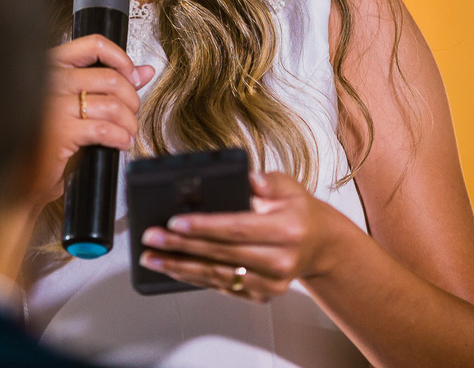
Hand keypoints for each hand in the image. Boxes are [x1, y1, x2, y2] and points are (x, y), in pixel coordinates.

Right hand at [35, 34, 154, 203]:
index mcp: (49, 67)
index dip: (121, 59)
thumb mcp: (75, 106)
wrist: (18, 178)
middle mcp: (49, 81)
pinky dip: (121, 137)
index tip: (131, 76)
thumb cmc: (42, 141)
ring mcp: (53, 105)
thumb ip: (107, 85)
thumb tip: (144, 72)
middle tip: (131, 114)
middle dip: (131, 99)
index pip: (93, 44)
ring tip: (127, 132)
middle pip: (110, 78)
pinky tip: (120, 143)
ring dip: (129, 122)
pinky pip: (106, 129)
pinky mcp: (60, 132)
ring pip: (112, 105)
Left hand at [138, 171, 345, 301]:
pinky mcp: (262, 295)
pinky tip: (174, 268)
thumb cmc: (300, 212)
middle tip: (151, 238)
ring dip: (180, 266)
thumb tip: (245, 179)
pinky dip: (195, 277)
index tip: (174, 222)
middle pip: (221, 254)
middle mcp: (281, 260)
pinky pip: (222, 286)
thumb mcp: (288, 186)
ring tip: (152, 257)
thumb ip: (265, 181)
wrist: (321, 246)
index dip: (204, 226)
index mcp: (287, 229)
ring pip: (217, 275)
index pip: (237, 228)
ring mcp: (271, 282)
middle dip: (181, 246)